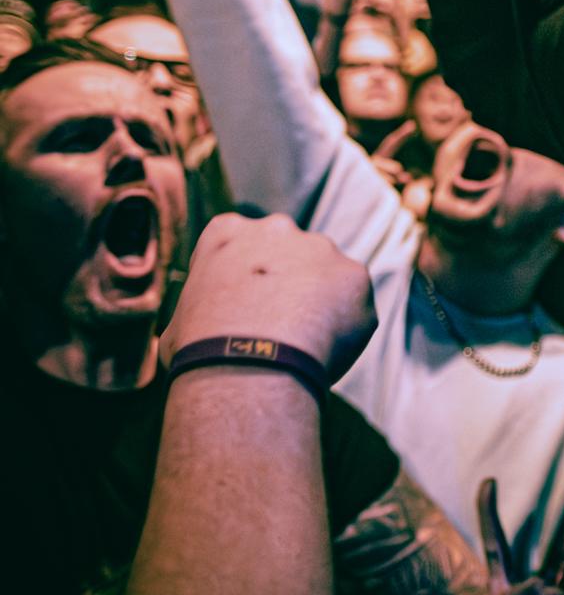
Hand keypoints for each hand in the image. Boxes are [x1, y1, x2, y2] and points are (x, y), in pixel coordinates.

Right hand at [159, 212, 375, 383]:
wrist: (247, 366)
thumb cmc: (201, 352)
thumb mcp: (178, 325)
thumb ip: (198, 312)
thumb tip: (194, 332)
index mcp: (227, 232)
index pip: (240, 245)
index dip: (246, 281)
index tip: (245, 311)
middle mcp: (277, 228)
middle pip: (289, 255)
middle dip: (289, 286)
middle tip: (281, 330)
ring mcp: (320, 248)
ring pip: (326, 279)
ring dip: (321, 306)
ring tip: (304, 348)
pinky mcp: (355, 275)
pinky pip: (356, 306)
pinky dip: (347, 329)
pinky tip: (326, 353)